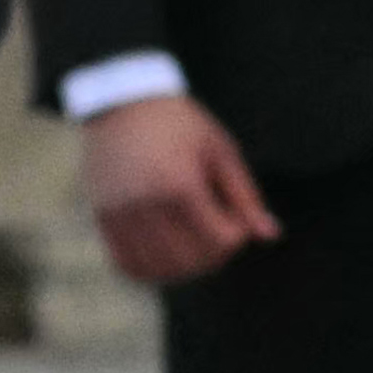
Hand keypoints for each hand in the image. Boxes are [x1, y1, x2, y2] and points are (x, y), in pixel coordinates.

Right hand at [77, 91, 278, 287]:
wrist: (121, 102)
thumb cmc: (180, 124)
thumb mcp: (220, 150)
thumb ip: (245, 195)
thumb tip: (271, 235)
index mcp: (180, 183)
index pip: (220, 240)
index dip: (237, 236)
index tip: (236, 217)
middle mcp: (146, 202)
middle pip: (190, 260)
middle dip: (215, 256)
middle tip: (219, 233)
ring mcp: (120, 213)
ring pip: (159, 269)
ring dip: (185, 268)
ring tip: (195, 246)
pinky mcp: (102, 217)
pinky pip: (127, 264)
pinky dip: (152, 270)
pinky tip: (167, 255)